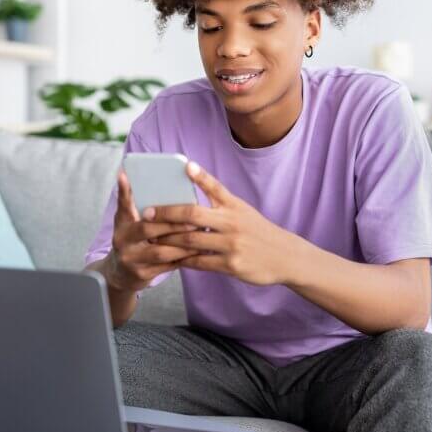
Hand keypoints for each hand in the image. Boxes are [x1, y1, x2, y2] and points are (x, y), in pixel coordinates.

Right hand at [106, 169, 201, 293]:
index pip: (124, 205)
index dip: (125, 191)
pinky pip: (167, 266)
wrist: (120, 274)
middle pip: (147, 229)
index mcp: (121, 224)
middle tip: (194, 219)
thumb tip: (128, 174)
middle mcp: (122, 240)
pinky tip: (197, 251)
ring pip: (160, 251)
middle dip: (173, 224)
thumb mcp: (128, 222)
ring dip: (183, 243)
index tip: (126, 174)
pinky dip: (183, 258)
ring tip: (200, 235)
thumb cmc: (131, 241)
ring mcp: (131, 259)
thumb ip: (132, 203)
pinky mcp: (142, 274)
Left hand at [142, 161, 299, 285]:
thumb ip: (219, 198)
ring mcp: (231, 245)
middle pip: (194, 214)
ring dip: (168, 239)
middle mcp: (232, 223)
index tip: (184, 166)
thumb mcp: (243, 210)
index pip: (215, 187)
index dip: (199, 176)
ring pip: (191, 240)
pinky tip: (170, 257)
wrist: (284, 257)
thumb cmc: (258, 231)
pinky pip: (199, 262)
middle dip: (167, 214)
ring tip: (151, 237)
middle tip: (148, 214)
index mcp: (234, 207)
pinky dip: (182, 260)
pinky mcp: (230, 265)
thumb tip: (193, 177)